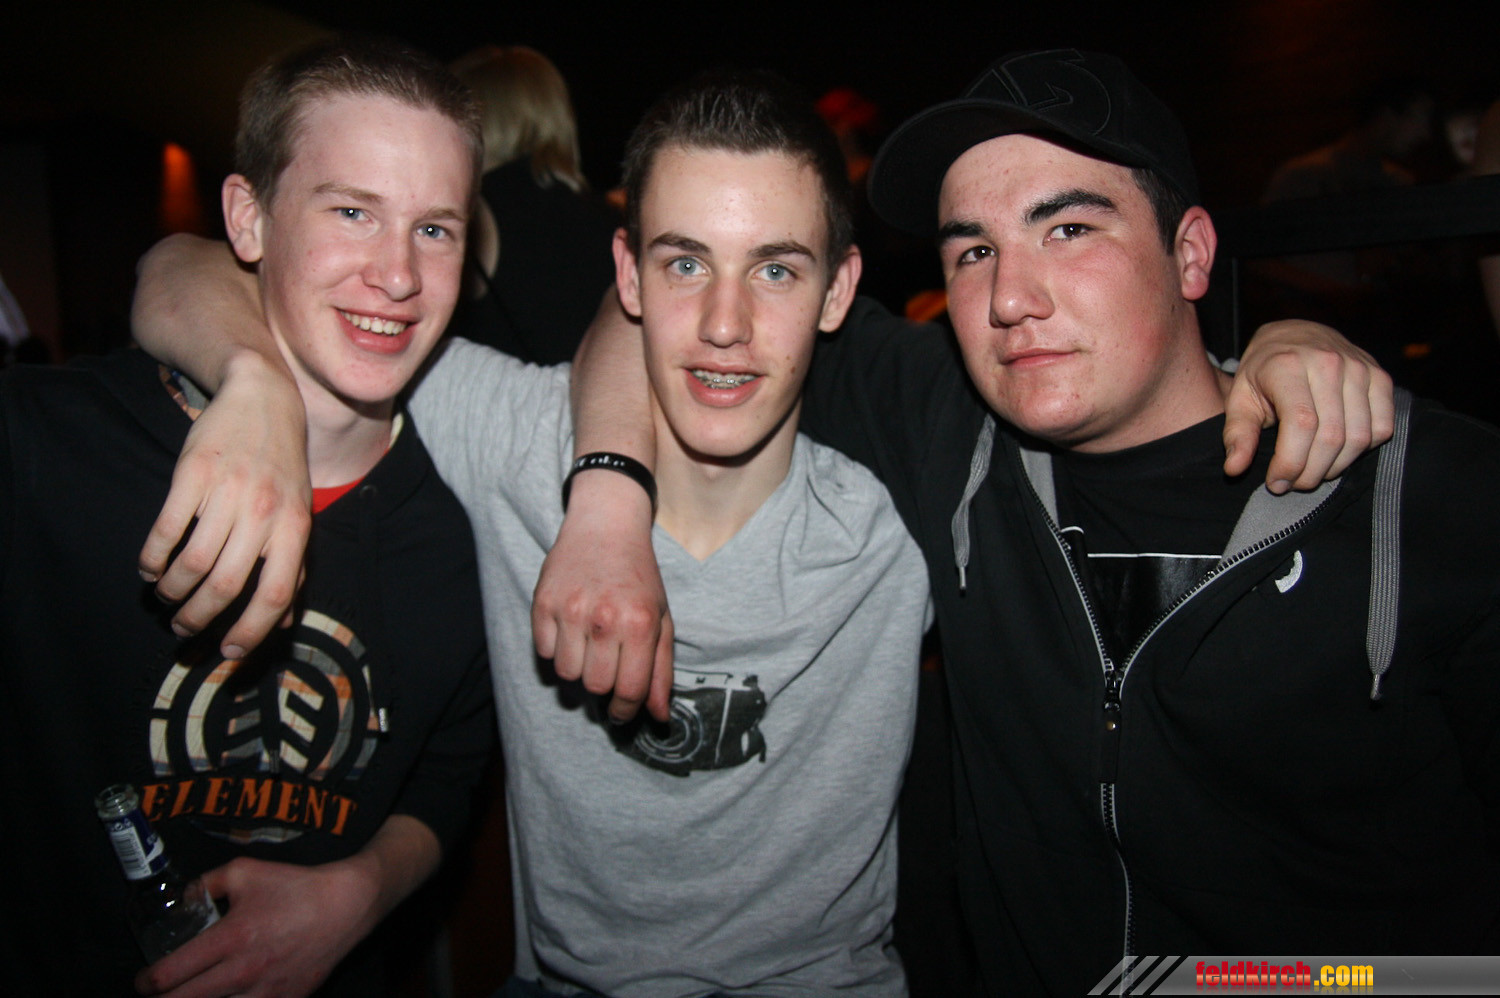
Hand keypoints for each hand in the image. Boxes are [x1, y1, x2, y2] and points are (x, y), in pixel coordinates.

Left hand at [133, 856, 378, 997]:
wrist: (346, 905)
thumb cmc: (294, 886)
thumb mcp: (245, 871)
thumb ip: (206, 884)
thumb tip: (184, 900)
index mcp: (229, 938)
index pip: (170, 975)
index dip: (147, 983)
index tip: (144, 982)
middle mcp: (243, 971)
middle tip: (157, 996)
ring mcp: (265, 992)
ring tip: (191, 997)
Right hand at [137, 352, 311, 657]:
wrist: (264, 398)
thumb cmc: (282, 466)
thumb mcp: (298, 513)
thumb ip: (293, 566)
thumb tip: (284, 622)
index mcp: (294, 527)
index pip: (275, 593)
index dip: (251, 630)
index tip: (229, 652)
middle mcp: (263, 512)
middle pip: (225, 585)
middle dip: (199, 618)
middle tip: (184, 628)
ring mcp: (228, 492)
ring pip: (192, 563)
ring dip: (172, 592)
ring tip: (166, 598)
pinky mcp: (193, 473)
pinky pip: (167, 529)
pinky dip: (153, 558)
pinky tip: (150, 567)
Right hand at [533, 471, 673, 722]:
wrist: (605, 526)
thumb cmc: (638, 577)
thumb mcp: (662, 619)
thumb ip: (661, 671)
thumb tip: (659, 717)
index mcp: (640, 624)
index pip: (628, 690)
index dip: (625, 710)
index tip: (621, 712)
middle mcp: (605, 618)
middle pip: (595, 686)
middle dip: (603, 686)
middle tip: (608, 667)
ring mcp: (570, 610)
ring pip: (566, 674)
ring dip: (578, 668)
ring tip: (590, 644)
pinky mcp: (543, 603)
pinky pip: (543, 652)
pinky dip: (556, 649)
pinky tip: (571, 629)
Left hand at [1222, 320, 1394, 491]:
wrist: (1294, 335)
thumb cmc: (1263, 373)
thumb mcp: (1240, 398)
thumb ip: (1238, 434)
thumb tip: (1234, 468)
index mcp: (1288, 366)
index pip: (1301, 424)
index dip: (1290, 462)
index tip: (1276, 483)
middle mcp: (1328, 362)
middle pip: (1331, 436)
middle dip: (1311, 472)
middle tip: (1294, 483)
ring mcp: (1359, 368)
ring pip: (1358, 437)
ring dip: (1336, 467)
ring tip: (1313, 471)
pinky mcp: (1380, 377)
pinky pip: (1382, 427)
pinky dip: (1362, 450)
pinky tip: (1338, 452)